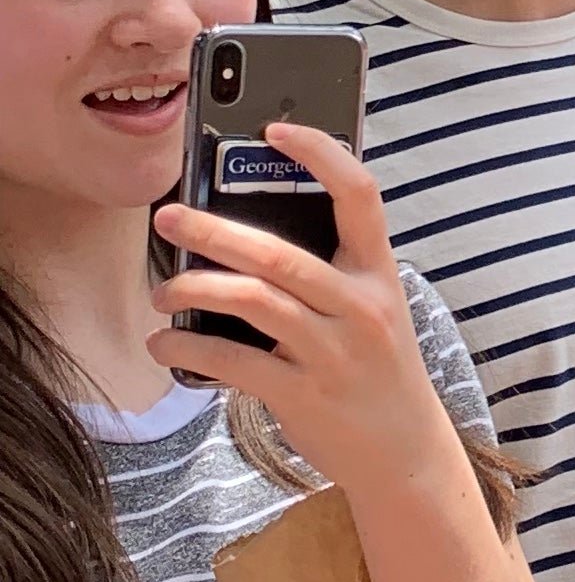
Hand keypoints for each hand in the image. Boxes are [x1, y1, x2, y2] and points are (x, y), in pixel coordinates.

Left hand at [150, 127, 472, 515]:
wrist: (404, 451)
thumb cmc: (375, 370)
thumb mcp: (371, 310)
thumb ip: (328, 272)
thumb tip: (247, 235)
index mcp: (379, 273)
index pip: (359, 196)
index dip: (320, 155)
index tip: (274, 130)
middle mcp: (361, 307)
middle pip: (279, 253)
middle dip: (213, 230)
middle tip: (168, 217)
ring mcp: (333, 352)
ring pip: (254, 301)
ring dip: (193, 289)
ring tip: (162, 290)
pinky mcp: (303, 394)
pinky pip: (234, 361)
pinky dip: (189, 347)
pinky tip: (166, 342)